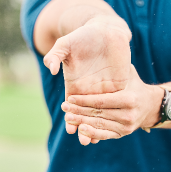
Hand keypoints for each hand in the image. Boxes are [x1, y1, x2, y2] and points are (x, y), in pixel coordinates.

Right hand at [44, 16, 130, 144]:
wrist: (104, 29)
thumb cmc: (83, 36)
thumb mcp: (65, 44)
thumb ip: (55, 55)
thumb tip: (50, 68)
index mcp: (75, 83)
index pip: (73, 106)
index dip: (71, 118)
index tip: (70, 129)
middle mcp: (90, 89)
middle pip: (87, 113)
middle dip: (85, 127)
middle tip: (84, 142)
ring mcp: (105, 87)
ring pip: (102, 111)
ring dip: (99, 124)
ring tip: (97, 139)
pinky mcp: (120, 83)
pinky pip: (117, 102)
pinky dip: (114, 114)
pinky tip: (115, 125)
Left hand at [61, 65, 163, 144]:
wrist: (150, 105)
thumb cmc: (135, 84)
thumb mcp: (129, 73)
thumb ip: (117, 66)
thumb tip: (104, 48)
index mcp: (129, 98)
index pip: (101, 101)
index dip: (84, 101)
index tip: (69, 99)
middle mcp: (128, 114)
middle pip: (98, 114)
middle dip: (79, 112)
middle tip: (64, 109)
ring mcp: (126, 126)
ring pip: (99, 125)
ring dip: (82, 123)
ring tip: (68, 119)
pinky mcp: (123, 133)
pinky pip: (106, 135)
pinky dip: (93, 134)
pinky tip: (81, 131)